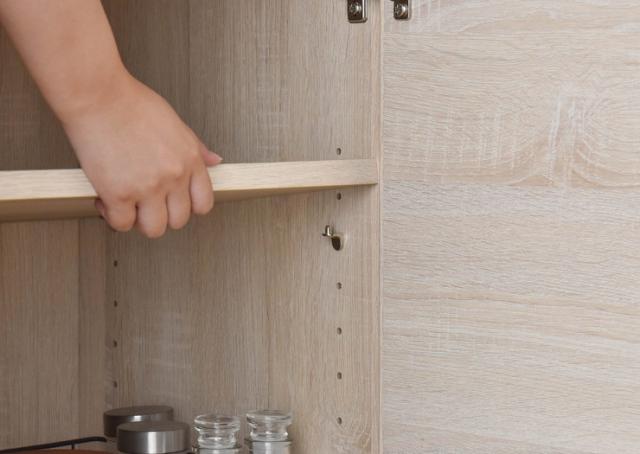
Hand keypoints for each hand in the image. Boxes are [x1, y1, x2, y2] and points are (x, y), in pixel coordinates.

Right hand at [61, 73, 220, 237]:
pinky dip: (113, 216)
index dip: (188, 207)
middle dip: (162, 215)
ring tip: (128, 205)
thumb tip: (214, 161)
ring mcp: (147, 187)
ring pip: (154, 228)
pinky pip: (122, 224)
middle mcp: (173, 176)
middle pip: (179, 220)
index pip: (203, 203)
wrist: (98, 95)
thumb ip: (195, 148)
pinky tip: (107, 200)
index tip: (174, 203)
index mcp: (189, 160)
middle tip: (147, 204)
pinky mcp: (118, 193)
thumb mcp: (175, 123)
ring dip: (139, 221)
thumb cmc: (130, 103)